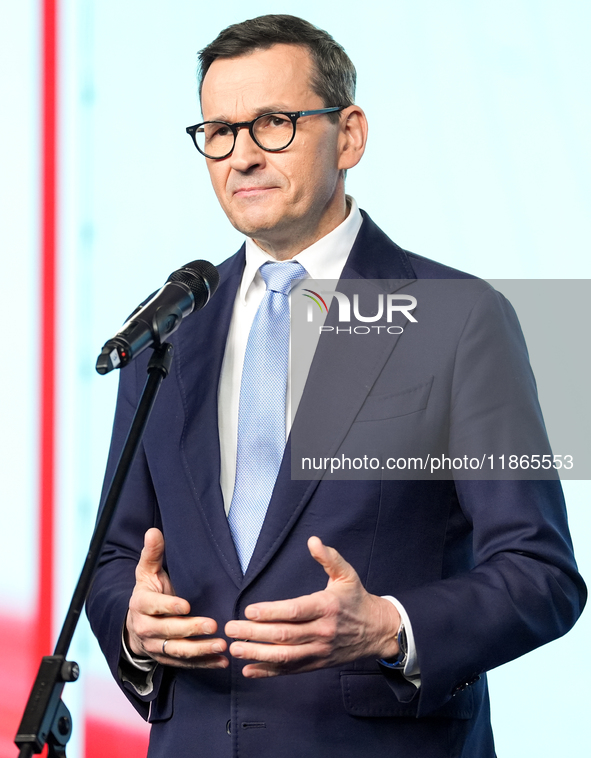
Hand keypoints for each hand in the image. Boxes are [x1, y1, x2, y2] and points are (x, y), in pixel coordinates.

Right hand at [125, 528, 227, 668]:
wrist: (135, 624)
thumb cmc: (148, 592)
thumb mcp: (146, 572)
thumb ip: (152, 553)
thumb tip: (153, 531)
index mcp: (140, 604)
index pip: (152, 607)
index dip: (168, 607)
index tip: (186, 605)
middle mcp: (145, 628)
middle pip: (167, 632)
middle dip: (190, 630)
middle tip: (212, 625)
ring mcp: (155, 646)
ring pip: (177, 651)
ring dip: (200, 650)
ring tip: (221, 646)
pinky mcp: (166, 659)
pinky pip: (186, 665)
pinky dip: (204, 664)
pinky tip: (222, 662)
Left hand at [225, 536, 399, 677]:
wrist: (377, 631)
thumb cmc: (356, 599)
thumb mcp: (346, 575)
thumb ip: (329, 558)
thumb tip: (313, 541)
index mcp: (326, 607)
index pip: (295, 612)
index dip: (271, 612)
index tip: (249, 610)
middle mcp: (322, 631)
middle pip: (284, 635)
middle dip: (254, 633)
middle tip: (231, 629)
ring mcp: (319, 651)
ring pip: (285, 656)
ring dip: (257, 654)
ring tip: (234, 649)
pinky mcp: (316, 664)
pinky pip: (290, 670)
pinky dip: (269, 672)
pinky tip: (249, 670)